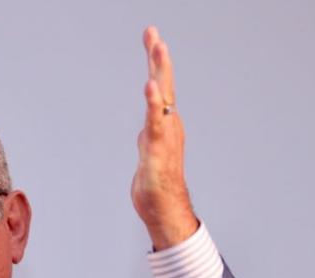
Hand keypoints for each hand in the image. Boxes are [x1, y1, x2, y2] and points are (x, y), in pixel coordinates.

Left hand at [131, 27, 197, 250]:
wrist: (163, 207)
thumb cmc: (156, 183)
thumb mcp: (148, 152)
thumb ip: (149, 137)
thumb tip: (146, 131)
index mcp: (164, 122)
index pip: (159, 85)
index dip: (156, 61)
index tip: (152, 37)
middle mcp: (168, 123)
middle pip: (163, 83)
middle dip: (158, 56)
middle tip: (152, 32)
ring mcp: (164, 133)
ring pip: (162, 95)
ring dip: (160, 70)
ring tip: (158, 46)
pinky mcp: (157, 147)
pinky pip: (155, 119)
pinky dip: (153, 101)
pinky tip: (150, 85)